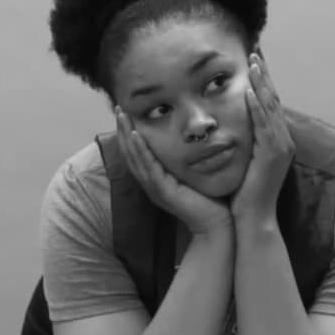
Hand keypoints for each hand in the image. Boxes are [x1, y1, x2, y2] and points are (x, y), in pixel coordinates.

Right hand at [113, 114, 233, 239]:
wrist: (217, 226)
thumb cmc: (210, 201)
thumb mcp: (193, 174)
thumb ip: (187, 159)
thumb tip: (193, 138)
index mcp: (155, 179)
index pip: (136, 153)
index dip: (128, 133)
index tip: (125, 113)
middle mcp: (150, 183)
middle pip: (129, 153)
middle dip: (122, 130)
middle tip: (117, 108)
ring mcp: (154, 188)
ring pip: (134, 158)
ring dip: (127, 135)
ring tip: (122, 116)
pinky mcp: (162, 191)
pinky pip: (148, 167)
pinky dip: (141, 150)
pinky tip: (136, 135)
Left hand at [234, 54, 295, 215]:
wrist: (254, 219)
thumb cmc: (246, 194)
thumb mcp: (246, 161)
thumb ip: (245, 142)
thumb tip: (231, 125)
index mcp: (277, 141)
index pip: (269, 104)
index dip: (262, 82)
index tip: (253, 62)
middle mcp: (283, 141)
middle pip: (273, 99)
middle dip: (264, 75)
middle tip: (255, 52)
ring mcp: (280, 147)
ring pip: (270, 108)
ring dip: (261, 84)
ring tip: (253, 63)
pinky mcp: (272, 154)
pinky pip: (264, 125)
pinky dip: (257, 106)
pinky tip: (249, 91)